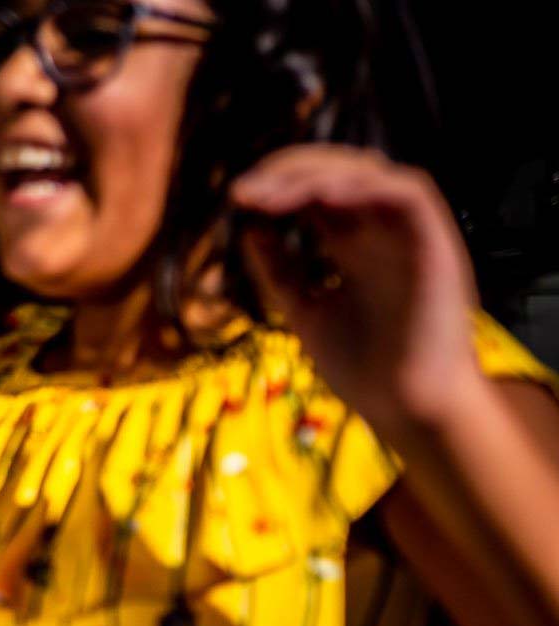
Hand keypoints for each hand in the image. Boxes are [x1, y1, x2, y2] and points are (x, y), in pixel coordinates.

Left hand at [233, 145, 482, 442]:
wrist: (407, 407)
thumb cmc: (363, 368)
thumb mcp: (305, 311)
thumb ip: (280, 273)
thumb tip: (249, 231)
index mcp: (354, 248)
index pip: (319, 195)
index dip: (280, 185)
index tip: (237, 197)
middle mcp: (382, 233)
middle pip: (340, 173)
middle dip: (290, 171)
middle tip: (244, 188)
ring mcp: (410, 234)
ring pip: (370, 172)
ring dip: (316, 174)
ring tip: (267, 193)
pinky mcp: (436, 239)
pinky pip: (405, 191)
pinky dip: (361, 185)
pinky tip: (318, 195)